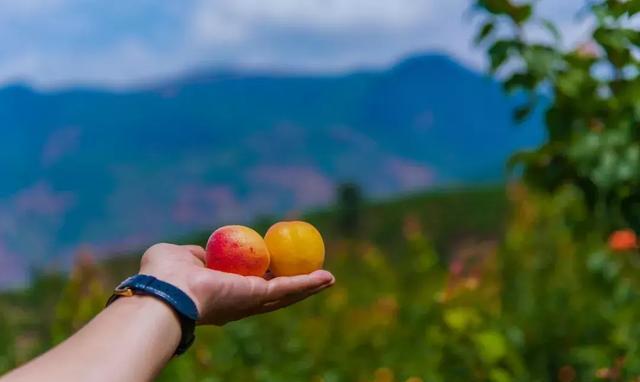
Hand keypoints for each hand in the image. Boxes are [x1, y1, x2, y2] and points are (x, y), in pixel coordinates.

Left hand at [138, 243, 334, 324]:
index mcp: (220, 293)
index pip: (247, 285)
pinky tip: (326, 278)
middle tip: (311, 273)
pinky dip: (308, 283)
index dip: (264, 276)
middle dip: (294, 286)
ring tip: (328, 279)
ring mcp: (249, 302)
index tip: (276, 265)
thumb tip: (205, 252)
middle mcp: (237, 302)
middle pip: (273, 294)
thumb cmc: (165, 273)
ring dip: (309, 287)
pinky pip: (287, 288)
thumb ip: (196, 254)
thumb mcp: (180, 255)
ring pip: (286, 295)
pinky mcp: (257, 297)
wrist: (167, 288)